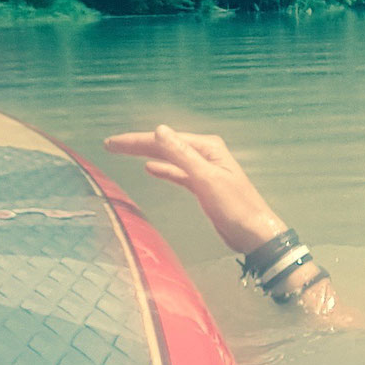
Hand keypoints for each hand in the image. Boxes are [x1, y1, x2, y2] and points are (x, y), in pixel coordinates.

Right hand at [102, 125, 287, 254]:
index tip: (112, 142)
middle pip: (165, 145)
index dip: (136, 140)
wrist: (254, 233)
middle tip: (109, 144)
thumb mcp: (205, 179)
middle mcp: (205, 153)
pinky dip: (164, 170)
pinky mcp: (202, 186)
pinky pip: (178, 173)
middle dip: (137, 144)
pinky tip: (149, 169)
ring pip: (169, 157)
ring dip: (147, 154)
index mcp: (207, 147)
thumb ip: (181, 155)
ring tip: (122, 152)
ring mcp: (204, 169)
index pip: (164, 139)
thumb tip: (158, 130)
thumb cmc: (234, 206)